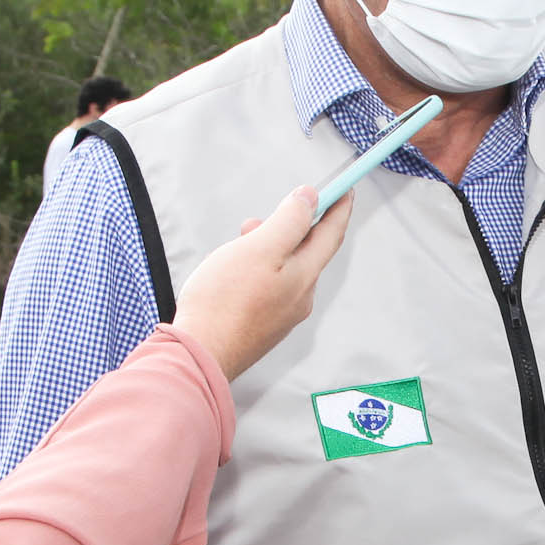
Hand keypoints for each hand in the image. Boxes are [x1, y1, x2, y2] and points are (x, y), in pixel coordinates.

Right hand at [171, 184, 351, 378]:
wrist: (198, 354)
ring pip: (286, 270)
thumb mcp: (259, 248)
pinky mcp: (262, 325)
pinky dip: (261, 269)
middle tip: (267, 213)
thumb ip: (289, 221)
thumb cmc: (224, 302)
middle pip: (308, 253)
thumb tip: (310, 198)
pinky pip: (271, 287)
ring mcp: (281, 315)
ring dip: (270, 248)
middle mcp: (300, 299)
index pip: (331, 235)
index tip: (346, 190)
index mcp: (304, 277)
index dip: (339, 208)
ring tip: (242, 240)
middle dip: (293, 227)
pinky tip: (236, 271)